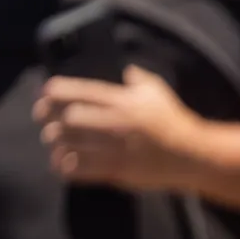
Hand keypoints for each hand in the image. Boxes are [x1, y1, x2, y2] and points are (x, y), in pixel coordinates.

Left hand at [35, 66, 202, 192]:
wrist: (195, 155)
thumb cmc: (173, 121)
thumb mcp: (157, 92)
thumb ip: (138, 78)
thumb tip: (126, 68)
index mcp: (122, 100)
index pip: (78, 91)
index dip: (54, 92)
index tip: (43, 95)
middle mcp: (116, 121)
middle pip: (69, 118)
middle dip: (49, 119)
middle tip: (43, 121)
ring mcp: (117, 147)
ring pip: (72, 143)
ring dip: (55, 143)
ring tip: (52, 142)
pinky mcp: (119, 170)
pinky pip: (82, 168)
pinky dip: (65, 166)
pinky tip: (60, 164)